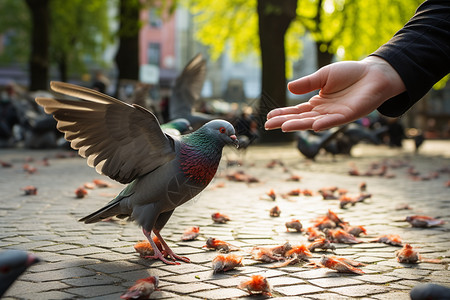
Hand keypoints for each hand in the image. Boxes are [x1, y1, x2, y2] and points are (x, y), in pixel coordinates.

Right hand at [265, 56, 405, 131]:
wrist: (374, 73)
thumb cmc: (350, 74)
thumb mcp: (324, 76)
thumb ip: (307, 83)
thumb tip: (288, 88)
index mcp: (317, 104)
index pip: (296, 111)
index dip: (283, 114)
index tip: (268, 117)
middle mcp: (324, 112)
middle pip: (301, 118)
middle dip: (285, 122)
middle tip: (268, 126)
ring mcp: (335, 115)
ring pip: (314, 122)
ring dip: (299, 125)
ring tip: (283, 127)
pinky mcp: (349, 115)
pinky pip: (334, 121)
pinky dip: (324, 124)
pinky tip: (313, 126)